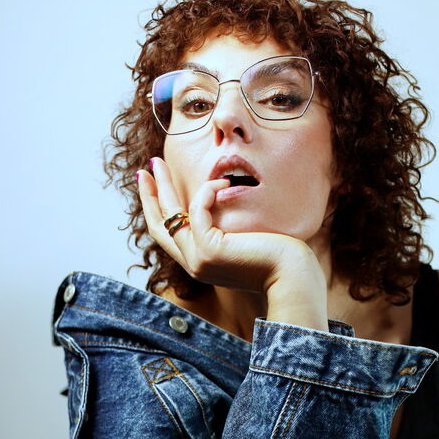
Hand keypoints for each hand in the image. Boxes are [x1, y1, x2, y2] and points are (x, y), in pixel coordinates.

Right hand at [136, 157, 324, 297]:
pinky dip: (206, 191)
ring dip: (163, 185)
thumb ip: (226, 230)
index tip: (153, 185)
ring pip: (170, 216)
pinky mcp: (209, 251)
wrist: (293, 277)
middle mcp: (194, 264)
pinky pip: (196, 210)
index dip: (157, 210)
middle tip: (145, 169)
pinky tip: (222, 182)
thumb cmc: (279, 257)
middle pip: (161, 225)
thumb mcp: (245, 241)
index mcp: (202, 263)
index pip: (170, 235)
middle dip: (150, 195)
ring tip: (160, 162)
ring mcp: (198, 260)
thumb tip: (221, 202)